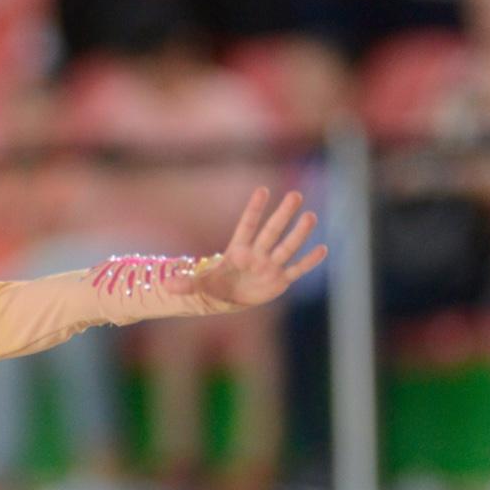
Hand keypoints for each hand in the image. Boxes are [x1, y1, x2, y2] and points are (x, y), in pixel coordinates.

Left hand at [174, 188, 326, 310]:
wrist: (228, 298)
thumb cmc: (213, 286)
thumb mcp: (198, 287)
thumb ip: (185, 284)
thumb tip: (167, 286)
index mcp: (237, 250)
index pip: (247, 225)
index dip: (254, 209)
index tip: (262, 190)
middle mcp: (257, 254)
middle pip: (271, 231)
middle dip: (282, 215)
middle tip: (295, 195)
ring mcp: (270, 266)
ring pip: (287, 247)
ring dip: (299, 233)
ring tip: (311, 216)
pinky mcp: (279, 280)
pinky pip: (297, 269)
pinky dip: (308, 262)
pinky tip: (322, 249)